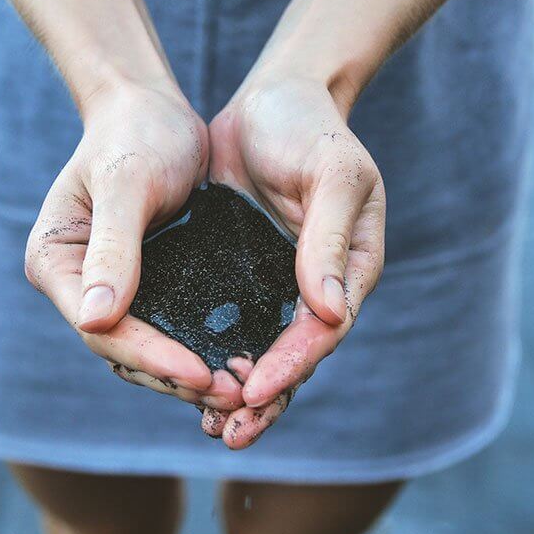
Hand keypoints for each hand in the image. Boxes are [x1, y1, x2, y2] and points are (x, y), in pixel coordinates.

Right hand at [25, 83, 243, 410]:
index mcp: (56, 264)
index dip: (150, 356)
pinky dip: (201, 348)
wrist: (153, 108)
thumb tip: (94, 319)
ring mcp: (113, 289)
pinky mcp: (148, 285)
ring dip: (191, 373)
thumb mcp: (125, 184)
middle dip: (176, 376)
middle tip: (233, 393)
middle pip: (124, 351)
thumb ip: (112, 248)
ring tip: (242, 388)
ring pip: (149, 349)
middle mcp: (78, 286)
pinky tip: (239, 361)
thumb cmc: (134, 133)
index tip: (200, 372)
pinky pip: (172, 329)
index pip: (101, 330)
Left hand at [204, 77, 385, 447]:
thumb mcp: (333, 173)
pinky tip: (184, 383)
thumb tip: (330, 314)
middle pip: (294, 358)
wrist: (273, 99)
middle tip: (230, 434)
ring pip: (259, 352)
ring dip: (238, 394)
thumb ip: (329, 239)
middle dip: (265, 399)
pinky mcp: (237, 276)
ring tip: (212, 431)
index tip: (258, 390)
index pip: (323, 330)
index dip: (294, 364)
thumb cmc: (312, 129)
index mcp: (349, 270)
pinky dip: (212, 357)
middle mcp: (313, 287)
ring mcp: (274, 285)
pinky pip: (225, 326)